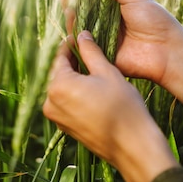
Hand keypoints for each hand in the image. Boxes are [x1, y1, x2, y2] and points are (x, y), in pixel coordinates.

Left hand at [43, 31, 178, 181]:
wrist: (132, 147)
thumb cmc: (123, 107)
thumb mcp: (108, 73)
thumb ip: (91, 52)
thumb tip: (82, 35)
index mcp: (58, 86)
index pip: (60, 56)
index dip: (71, 44)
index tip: (80, 35)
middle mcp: (50, 102)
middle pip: (59, 72)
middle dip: (73, 61)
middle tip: (89, 48)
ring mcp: (56, 117)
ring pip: (63, 88)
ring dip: (75, 77)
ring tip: (94, 68)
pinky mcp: (64, 127)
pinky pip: (66, 103)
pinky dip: (76, 93)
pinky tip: (93, 89)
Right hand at [59, 0, 182, 112]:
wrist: (167, 51)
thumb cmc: (155, 21)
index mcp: (112, 6)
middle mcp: (103, 20)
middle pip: (80, 4)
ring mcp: (99, 36)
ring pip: (77, 20)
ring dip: (69, 4)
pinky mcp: (98, 53)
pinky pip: (82, 41)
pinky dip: (73, 28)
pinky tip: (68, 12)